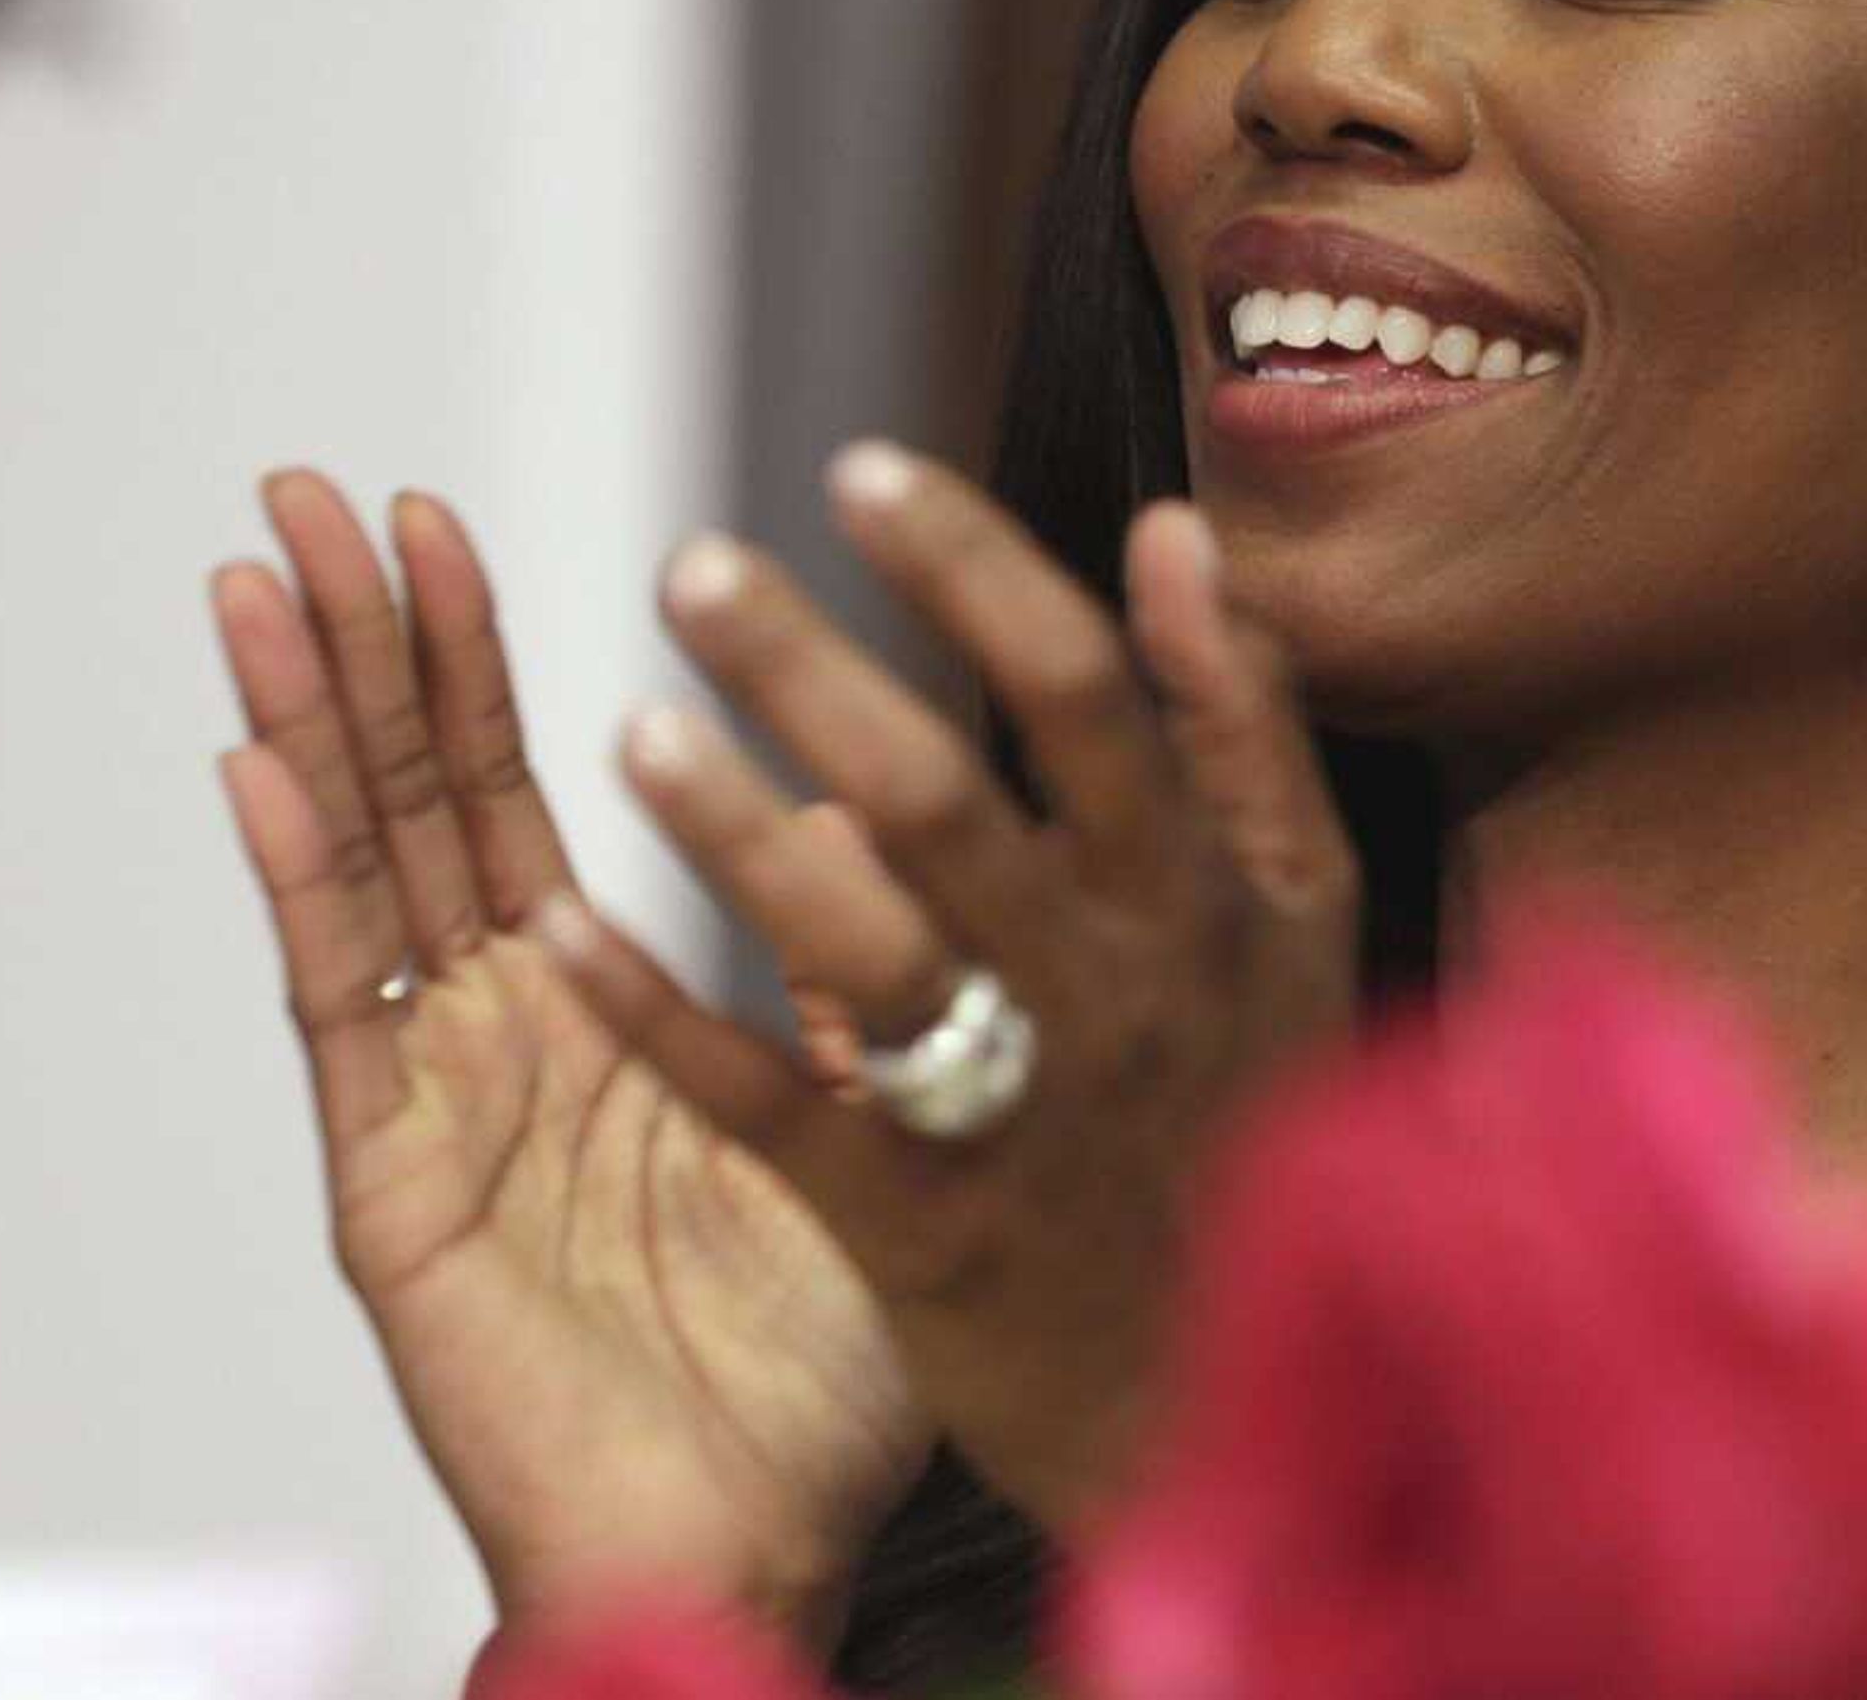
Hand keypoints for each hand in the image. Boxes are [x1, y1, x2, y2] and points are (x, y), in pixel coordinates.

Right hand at [208, 473, 929, 1647]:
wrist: (761, 1544)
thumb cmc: (812, 1370)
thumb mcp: (859, 1119)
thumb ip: (844, 971)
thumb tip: (863, 808)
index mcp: (594, 1012)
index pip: (508, 798)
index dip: (467, 663)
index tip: (429, 524)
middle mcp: (496, 1039)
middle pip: (412, 802)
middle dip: (360, 646)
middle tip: (305, 495)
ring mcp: (434, 1106)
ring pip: (360, 872)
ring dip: (307, 719)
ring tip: (261, 577)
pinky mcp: (398, 1187)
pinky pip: (343, 1010)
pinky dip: (298, 882)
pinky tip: (254, 764)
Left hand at [532, 442, 1361, 1532]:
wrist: (1230, 1397)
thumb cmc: (1246, 1115)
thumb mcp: (1303, 911)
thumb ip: (1242, 718)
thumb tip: (1170, 530)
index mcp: (1206, 894)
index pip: (1085, 694)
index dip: (971, 572)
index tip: (855, 469)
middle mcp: (1111, 988)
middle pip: (953, 801)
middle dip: (815, 675)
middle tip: (690, 570)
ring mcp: (1013, 1114)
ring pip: (867, 951)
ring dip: (739, 835)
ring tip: (628, 732)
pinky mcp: (920, 1231)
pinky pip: (773, 1108)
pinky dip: (664, 1016)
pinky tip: (563, 927)